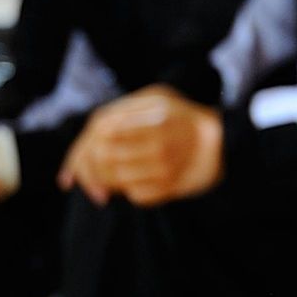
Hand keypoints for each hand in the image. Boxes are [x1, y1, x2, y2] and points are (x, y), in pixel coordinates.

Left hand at [57, 86, 222, 207]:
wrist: (224, 143)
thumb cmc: (181, 119)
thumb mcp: (155, 100)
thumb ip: (122, 112)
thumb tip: (92, 137)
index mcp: (154, 110)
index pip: (101, 130)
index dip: (80, 151)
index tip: (72, 171)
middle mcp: (160, 136)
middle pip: (105, 155)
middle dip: (91, 171)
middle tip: (90, 181)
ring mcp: (167, 162)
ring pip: (117, 178)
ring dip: (109, 183)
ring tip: (113, 182)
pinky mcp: (173, 184)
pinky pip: (136, 195)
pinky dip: (130, 193)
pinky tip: (138, 185)